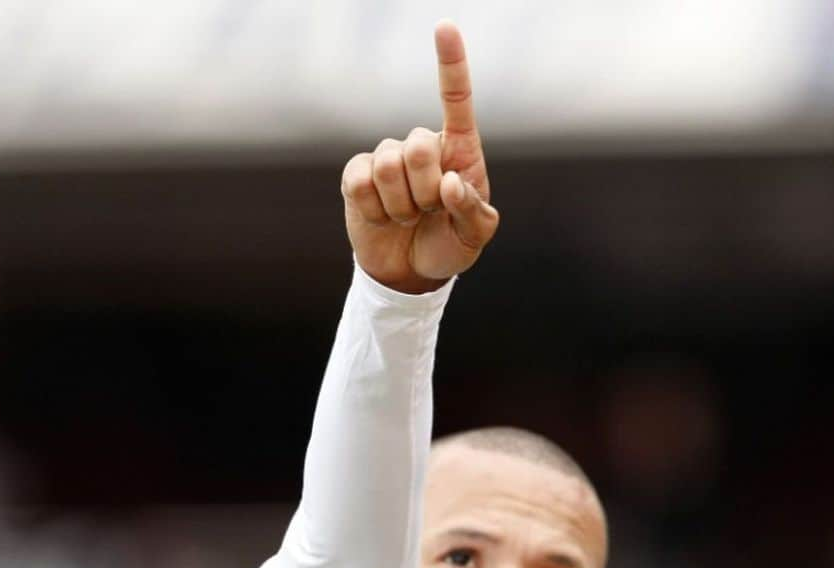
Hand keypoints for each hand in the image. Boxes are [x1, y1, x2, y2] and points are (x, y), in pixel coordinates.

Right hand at [340, 20, 498, 293]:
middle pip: (418, 145)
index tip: (445, 27)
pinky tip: (382, 218)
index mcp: (458, 151)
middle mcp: (423, 147)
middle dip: (425, 191)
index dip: (450, 65)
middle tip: (429, 212)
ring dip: (400, 206)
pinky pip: (360, 183)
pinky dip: (375, 211)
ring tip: (408, 218)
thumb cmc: (450, 246)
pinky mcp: (357, 176)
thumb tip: (450, 184)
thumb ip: (472, 211)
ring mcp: (387, 159)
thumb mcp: (476, 237)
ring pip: (387, 167)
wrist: (411, 273)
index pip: (456, 102)